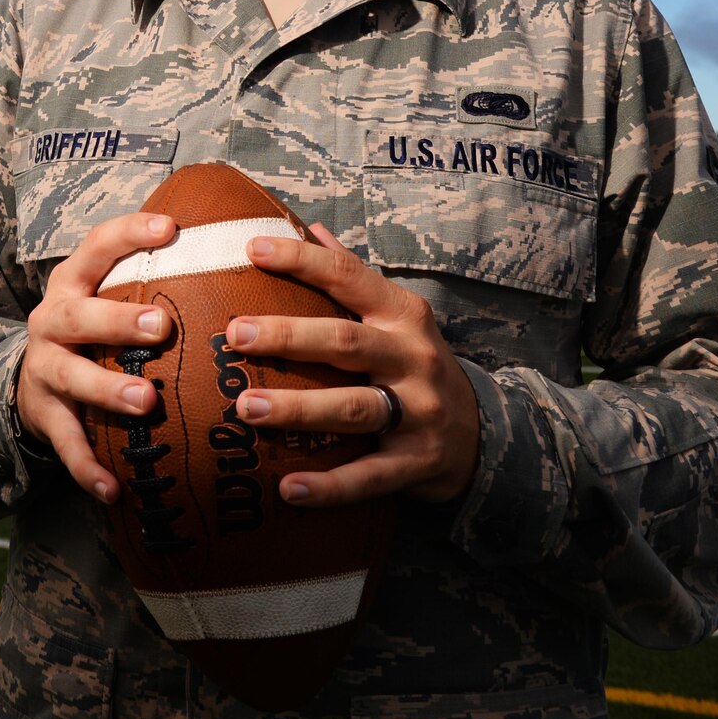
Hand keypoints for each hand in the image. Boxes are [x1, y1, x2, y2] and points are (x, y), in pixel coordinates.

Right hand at [15, 210, 176, 503]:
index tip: (171, 227)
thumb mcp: (110, 295)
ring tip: (146, 402)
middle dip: (117, 320)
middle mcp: (53, 320)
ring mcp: (44, 369)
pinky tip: (115, 488)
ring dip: (107, 389)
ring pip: (70, 376)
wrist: (33, 381)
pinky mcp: (43, 415)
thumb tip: (246, 249)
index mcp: (74, 281)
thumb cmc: (96, 331)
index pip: (97, 246)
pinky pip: (66, 444)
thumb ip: (158, 277)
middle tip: (163, 326)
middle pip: (76, 314)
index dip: (130, 234)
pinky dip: (88, 467)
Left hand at [226, 223, 481, 506]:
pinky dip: (329, 486)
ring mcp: (418, 413)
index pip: (349, 277)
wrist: (483, 434)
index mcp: (402, 315)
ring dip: (298, 409)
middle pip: (345, 342)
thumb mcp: (398, 316)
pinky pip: (369, 477)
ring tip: (246, 408)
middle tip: (234, 335)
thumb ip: (354, 276)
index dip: (301, 261)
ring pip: (353, 408)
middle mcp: (413, 358)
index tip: (251, 250)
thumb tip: (309, 228)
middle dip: (288, 336)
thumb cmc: (417, 365)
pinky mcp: (417, 464)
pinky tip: (288, 490)